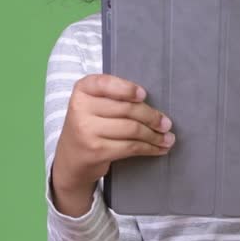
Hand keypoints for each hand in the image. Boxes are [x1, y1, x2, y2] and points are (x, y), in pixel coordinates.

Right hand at [50, 74, 174, 215]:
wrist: (72, 157)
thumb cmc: (91, 124)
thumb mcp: (94, 104)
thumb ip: (114, 97)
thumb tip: (153, 103)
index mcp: (82, 90)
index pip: (106, 84)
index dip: (127, 89)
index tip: (144, 95)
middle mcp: (81, 108)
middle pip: (126, 109)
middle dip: (151, 117)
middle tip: (167, 123)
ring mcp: (87, 131)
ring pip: (131, 129)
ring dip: (154, 135)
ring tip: (167, 138)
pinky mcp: (96, 151)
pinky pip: (130, 147)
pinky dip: (148, 148)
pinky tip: (158, 148)